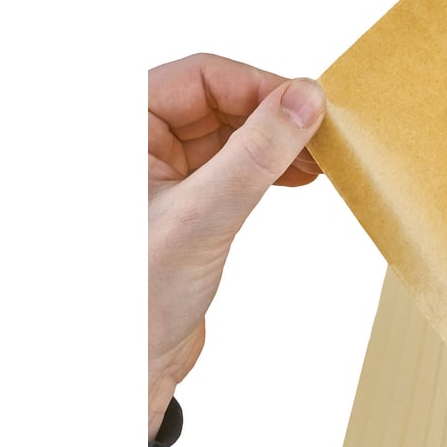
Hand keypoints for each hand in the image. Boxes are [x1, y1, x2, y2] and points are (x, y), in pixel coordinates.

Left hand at [148, 54, 325, 439]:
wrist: (125, 370)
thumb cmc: (138, 297)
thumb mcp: (205, 214)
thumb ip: (257, 153)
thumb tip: (306, 98)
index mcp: (121, 129)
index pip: (203, 76)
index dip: (261, 87)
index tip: (310, 109)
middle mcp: (138, 141)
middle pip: (223, 98)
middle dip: (275, 115)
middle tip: (325, 136)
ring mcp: (163, 170)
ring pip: (234, 129)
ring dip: (278, 140)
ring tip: (320, 160)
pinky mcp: (187, 200)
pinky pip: (236, 162)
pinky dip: (270, 165)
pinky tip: (300, 176)